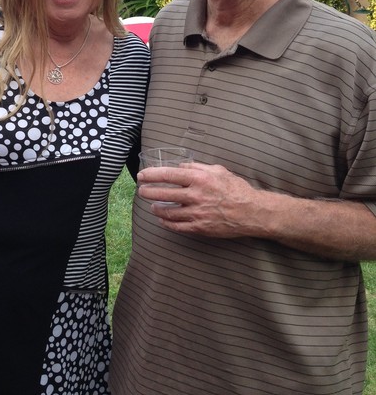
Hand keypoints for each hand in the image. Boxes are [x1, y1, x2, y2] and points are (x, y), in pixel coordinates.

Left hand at [137, 161, 264, 238]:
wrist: (252, 212)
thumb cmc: (236, 189)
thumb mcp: (218, 170)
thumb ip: (197, 167)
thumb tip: (180, 166)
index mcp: (199, 179)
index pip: (168, 175)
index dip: (152, 175)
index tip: (142, 176)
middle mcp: (196, 196)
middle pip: (163, 194)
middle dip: (148, 192)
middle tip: (142, 191)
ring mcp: (197, 213)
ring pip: (168, 212)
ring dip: (156, 208)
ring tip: (152, 205)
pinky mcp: (199, 227)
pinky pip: (177, 226)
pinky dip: (166, 223)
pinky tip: (162, 219)